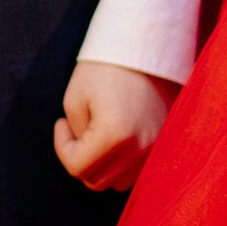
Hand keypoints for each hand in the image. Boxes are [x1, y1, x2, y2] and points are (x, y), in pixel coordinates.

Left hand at [52, 60, 176, 190]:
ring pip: (119, 182)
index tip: (61, 123)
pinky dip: (123, 163)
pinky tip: (116, 138)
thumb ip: (76, 139)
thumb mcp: (75, 100)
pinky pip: (138, 170)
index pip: (77, 168)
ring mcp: (157, 147)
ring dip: (103, 166)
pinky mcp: (165, 141)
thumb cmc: (104, 67)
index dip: (62, 147)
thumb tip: (85, 160)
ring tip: (98, 133)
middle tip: (77, 130)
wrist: (144, 43)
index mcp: (115, 135)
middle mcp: (140, 147)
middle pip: (98, 182)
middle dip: (81, 160)